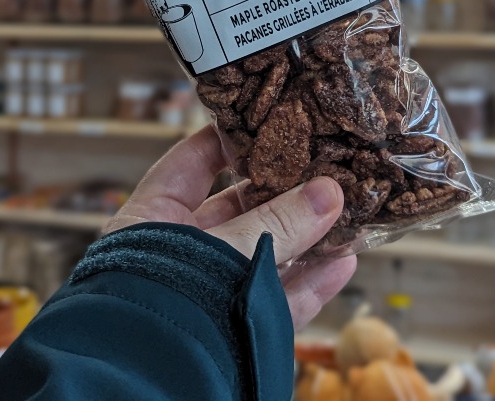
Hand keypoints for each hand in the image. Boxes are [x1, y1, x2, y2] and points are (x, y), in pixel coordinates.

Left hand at [104, 126, 356, 328]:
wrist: (147, 387)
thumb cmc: (163, 304)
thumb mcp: (223, 250)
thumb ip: (277, 223)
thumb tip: (331, 191)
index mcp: (150, 220)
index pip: (188, 166)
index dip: (225, 141)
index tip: (266, 120)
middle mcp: (178, 254)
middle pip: (236, 212)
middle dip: (282, 194)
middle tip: (324, 170)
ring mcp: (207, 293)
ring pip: (263, 257)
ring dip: (305, 239)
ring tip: (347, 216)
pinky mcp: (233, 331)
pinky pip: (276, 301)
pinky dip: (309, 285)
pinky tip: (343, 264)